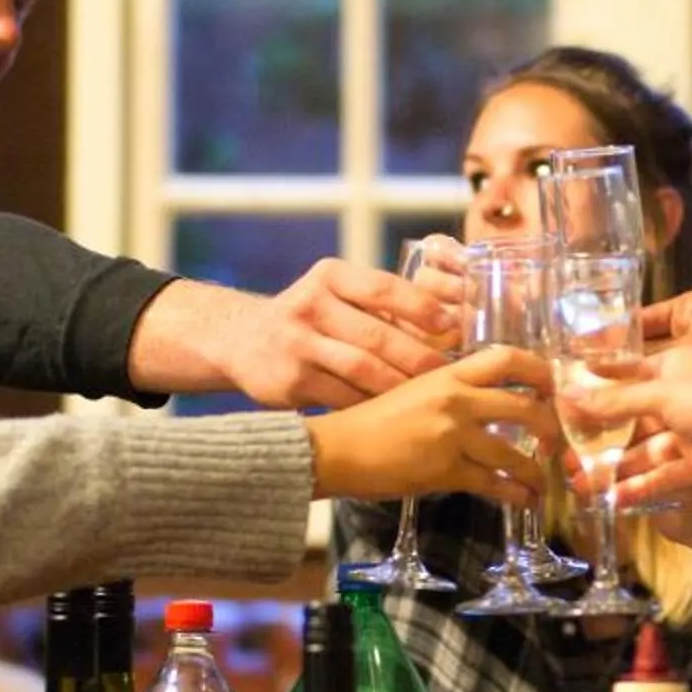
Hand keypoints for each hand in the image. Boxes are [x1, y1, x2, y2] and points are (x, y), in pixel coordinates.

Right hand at [213, 259, 459, 409]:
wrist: (241, 340)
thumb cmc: (310, 319)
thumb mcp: (336, 296)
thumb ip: (381, 307)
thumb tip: (450, 327)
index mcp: (330, 276)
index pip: (382, 288)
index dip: (421, 307)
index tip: (451, 326)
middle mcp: (310, 305)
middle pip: (376, 335)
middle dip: (418, 358)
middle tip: (450, 377)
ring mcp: (297, 344)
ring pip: (361, 369)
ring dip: (400, 387)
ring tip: (429, 399)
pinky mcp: (289, 380)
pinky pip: (342, 397)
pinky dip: (372, 407)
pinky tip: (395, 415)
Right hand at [307, 343, 560, 505]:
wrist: (338, 449)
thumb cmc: (368, 421)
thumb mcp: (413, 389)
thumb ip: (448, 391)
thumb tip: (482, 403)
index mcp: (447, 373)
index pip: (507, 358)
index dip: (539, 370)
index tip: (552, 385)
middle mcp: (457, 400)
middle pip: (525, 406)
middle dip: (551, 426)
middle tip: (557, 440)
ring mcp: (454, 436)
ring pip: (514, 452)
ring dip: (536, 470)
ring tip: (544, 482)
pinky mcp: (447, 471)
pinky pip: (494, 484)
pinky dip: (515, 493)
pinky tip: (525, 499)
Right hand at [566, 344, 691, 501]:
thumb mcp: (663, 391)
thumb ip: (616, 398)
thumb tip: (571, 396)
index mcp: (670, 365)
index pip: (621, 374)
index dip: (591, 387)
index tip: (557, 403)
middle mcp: (679, 397)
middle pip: (628, 417)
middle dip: (596, 436)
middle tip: (560, 454)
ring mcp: (691, 431)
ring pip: (643, 451)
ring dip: (612, 469)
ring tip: (578, 485)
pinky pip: (665, 477)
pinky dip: (641, 489)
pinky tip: (613, 502)